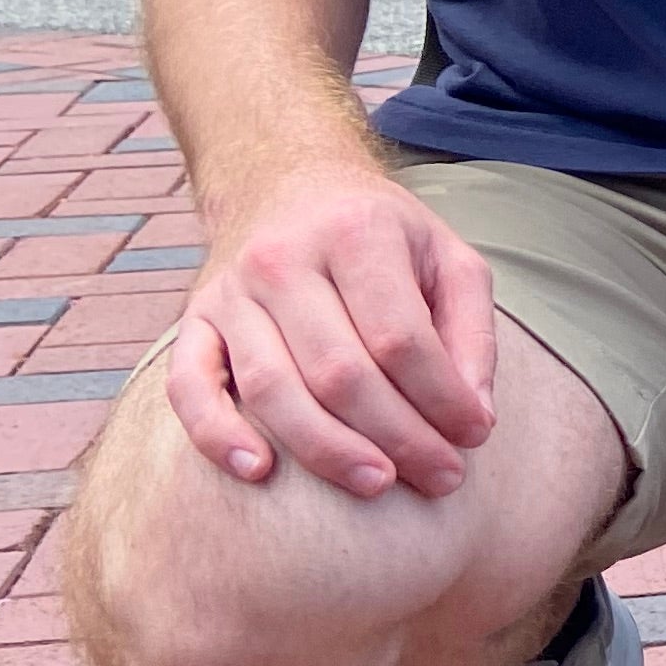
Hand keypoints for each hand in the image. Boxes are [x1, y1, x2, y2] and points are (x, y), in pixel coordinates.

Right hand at [170, 170, 498, 499]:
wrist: (285, 182)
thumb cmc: (378, 234)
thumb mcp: (446, 256)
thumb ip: (470, 332)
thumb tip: (475, 417)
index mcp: (356, 233)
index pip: (400, 337)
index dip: (441, 398)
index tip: (474, 437)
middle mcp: (284, 259)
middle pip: (340, 372)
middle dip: (398, 437)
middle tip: (441, 478)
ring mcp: (230, 292)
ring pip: (273, 389)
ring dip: (327, 450)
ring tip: (378, 484)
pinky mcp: (194, 321)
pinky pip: (190, 387)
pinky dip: (217, 435)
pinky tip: (260, 473)